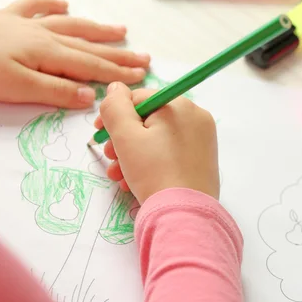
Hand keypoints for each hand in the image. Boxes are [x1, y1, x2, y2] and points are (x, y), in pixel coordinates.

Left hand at [0, 0, 150, 107]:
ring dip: (96, 29)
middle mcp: (41, 36)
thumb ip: (55, 91)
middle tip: (143, 59)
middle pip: (88, 45)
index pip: (92, 66)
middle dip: (118, 54)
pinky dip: (50, 5)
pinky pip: (33, 7)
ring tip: (119, 31)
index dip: (118, 73)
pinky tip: (63, 4)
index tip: (141, 78)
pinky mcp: (5, 18)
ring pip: (69, 24)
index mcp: (47, 54)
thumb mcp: (16, 88)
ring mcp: (24, 24)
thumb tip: (90, 96)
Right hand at [95, 83, 219, 203]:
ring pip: (157, 140)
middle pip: (149, 121)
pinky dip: (151, 164)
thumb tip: (116, 87)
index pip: (139, 99)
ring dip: (133, 155)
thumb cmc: (154, 172)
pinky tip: (134, 181)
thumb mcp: (125, 136)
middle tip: (110, 158)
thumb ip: (115, 107)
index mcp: (181, 106)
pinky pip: (170, 154)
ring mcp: (203, 141)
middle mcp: (197, 119)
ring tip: (118, 175)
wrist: (184, 214)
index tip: (98, 133)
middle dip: (123, 140)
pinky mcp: (203, 161)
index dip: (115, 114)